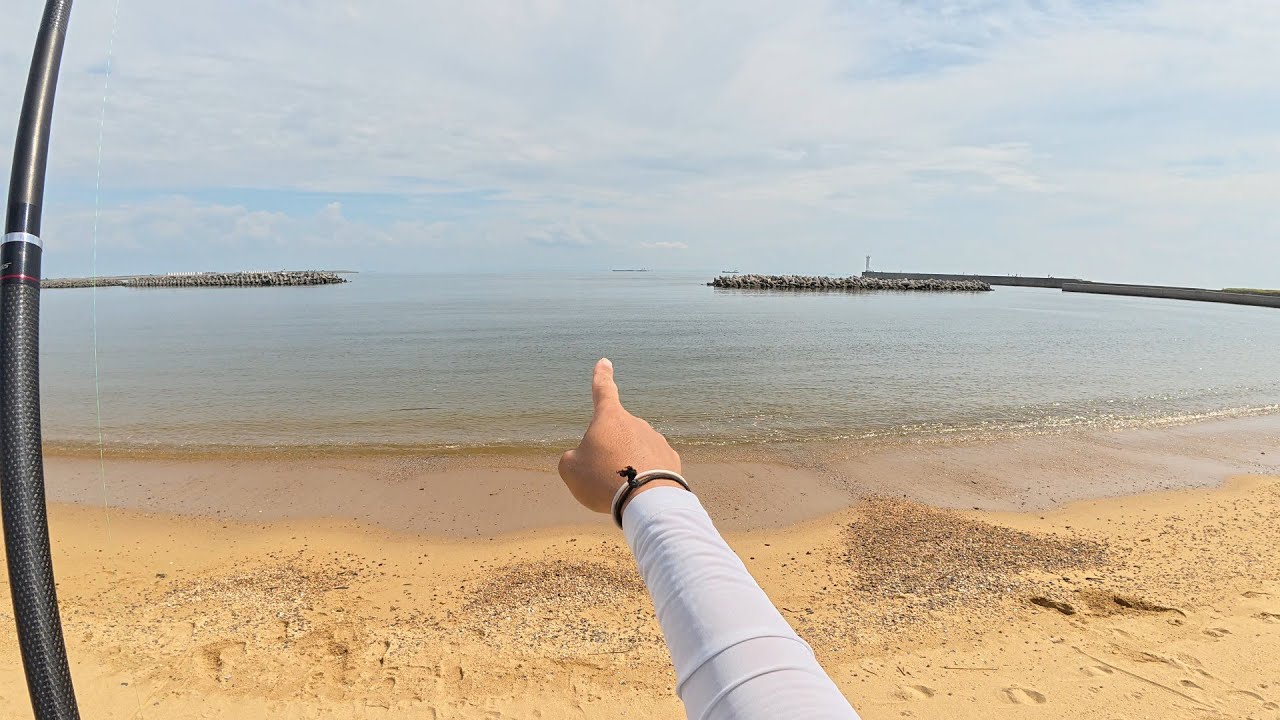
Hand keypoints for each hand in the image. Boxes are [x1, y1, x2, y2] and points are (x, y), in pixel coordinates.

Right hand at [558, 358, 682, 512]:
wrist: (646, 500)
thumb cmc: (602, 480)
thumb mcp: (570, 469)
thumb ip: (572, 458)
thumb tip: (583, 458)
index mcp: (610, 418)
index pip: (603, 391)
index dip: (601, 377)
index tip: (604, 362)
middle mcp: (635, 423)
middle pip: (616, 435)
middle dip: (609, 454)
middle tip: (603, 479)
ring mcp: (656, 440)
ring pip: (634, 452)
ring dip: (627, 467)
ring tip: (622, 490)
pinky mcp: (671, 459)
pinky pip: (652, 466)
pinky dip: (644, 477)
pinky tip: (641, 492)